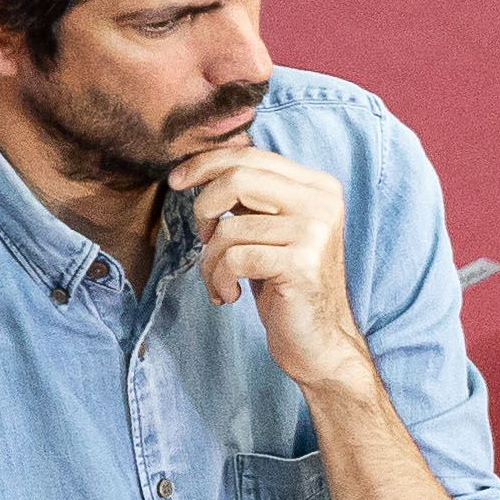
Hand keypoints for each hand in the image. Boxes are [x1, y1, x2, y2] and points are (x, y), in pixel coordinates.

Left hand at [168, 143, 372, 392]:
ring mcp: (315, 232)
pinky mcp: (301, 264)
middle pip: (237, 178)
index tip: (176, 181)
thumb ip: (253, 196)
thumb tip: (202, 167)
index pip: (251, 156)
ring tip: (220, 282)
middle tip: (201, 238)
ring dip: (210, 261)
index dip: (206, 164)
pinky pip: (234, 258)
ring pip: (229, 227)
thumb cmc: (286, 286)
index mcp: (318, 187)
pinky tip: (229, 296)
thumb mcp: (271, 230)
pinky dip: (220, 280)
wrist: (320, 343)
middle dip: (203, 207)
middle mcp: (322, 203)